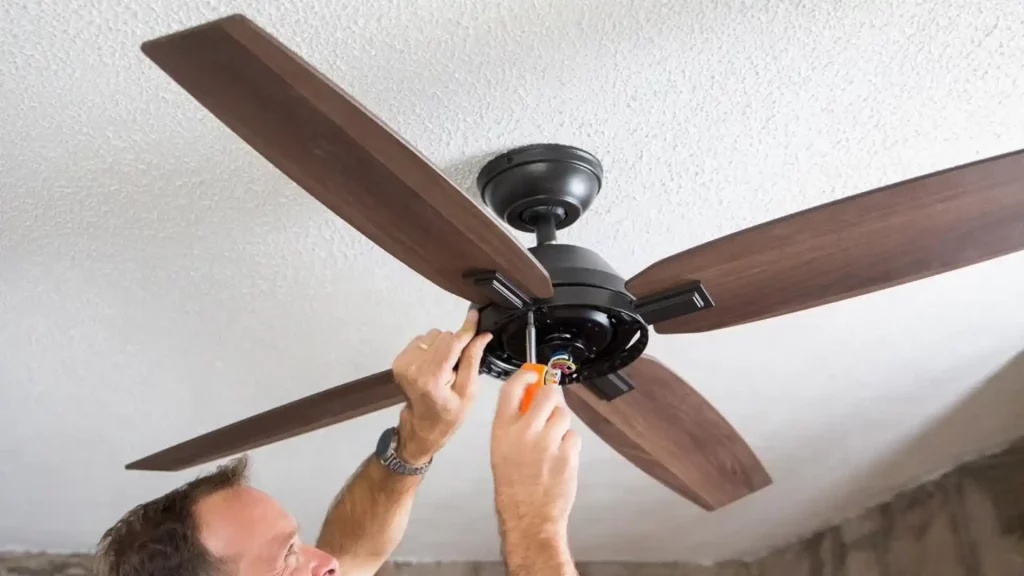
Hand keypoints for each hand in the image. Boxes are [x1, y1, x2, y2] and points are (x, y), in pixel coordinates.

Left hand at [391, 310, 491, 464]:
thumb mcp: (468, 392)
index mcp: (431, 377)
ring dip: (442, 346)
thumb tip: (482, 335)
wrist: (422, 426)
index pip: (452, 343)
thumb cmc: (449, 414)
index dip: (466, 329)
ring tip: (444, 368)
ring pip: (433, 335)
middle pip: (444, 336)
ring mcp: (403, 362)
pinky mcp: (399, 359)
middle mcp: (413, 366)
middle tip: (457, 367)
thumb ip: (472, 360)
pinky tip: (434, 366)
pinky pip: (422, 340)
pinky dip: (431, 349)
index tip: (474, 314)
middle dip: (455, 346)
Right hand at [491, 370, 581, 540]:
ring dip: (562, 424)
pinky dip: (570, 443)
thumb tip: (532, 398)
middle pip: (547, 393)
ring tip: (553, 442)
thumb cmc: (513, 486)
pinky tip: (559, 458)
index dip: (526, 375)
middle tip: (552, 403)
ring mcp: (547, 442)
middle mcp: (525, 431)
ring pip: (564, 415)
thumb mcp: (501, 449)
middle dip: (553, 395)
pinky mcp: (567, 453)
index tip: (534, 373)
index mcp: (503, 429)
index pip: (513, 388)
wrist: (528, 516)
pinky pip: (573, 436)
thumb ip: (514, 422)